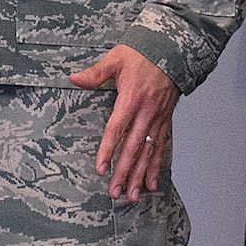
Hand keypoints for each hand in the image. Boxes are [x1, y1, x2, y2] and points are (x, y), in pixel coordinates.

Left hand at [71, 44, 176, 202]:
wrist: (172, 50)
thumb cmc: (142, 54)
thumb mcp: (116, 58)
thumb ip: (95, 73)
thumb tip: (74, 78)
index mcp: (131, 99)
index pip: (117, 129)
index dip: (108, 150)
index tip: (101, 169)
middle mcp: (146, 113)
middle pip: (133, 148)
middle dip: (124, 172)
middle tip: (115, 192)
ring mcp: (157, 118)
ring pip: (148, 152)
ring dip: (140, 176)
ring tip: (132, 195)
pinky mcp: (165, 120)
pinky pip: (161, 148)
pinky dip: (156, 167)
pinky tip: (152, 183)